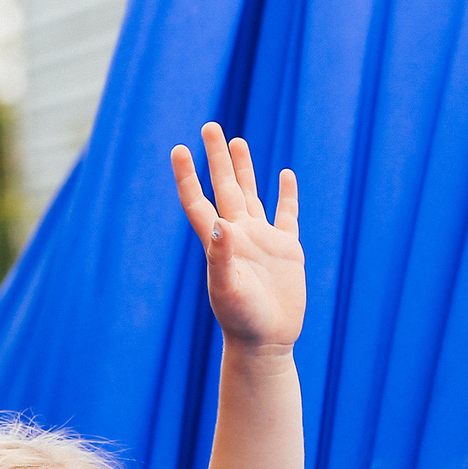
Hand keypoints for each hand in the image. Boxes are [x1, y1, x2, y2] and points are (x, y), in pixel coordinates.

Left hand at [170, 123, 303, 352]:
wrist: (266, 342)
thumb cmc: (241, 320)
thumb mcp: (228, 289)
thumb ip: (221, 257)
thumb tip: (220, 224)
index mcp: (219, 242)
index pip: (198, 201)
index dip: (188, 176)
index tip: (179, 149)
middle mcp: (238, 235)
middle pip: (224, 188)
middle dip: (217, 158)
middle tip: (209, 127)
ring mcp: (263, 240)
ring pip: (251, 194)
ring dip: (244, 169)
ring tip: (237, 141)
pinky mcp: (287, 249)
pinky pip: (288, 215)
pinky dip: (287, 195)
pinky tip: (285, 175)